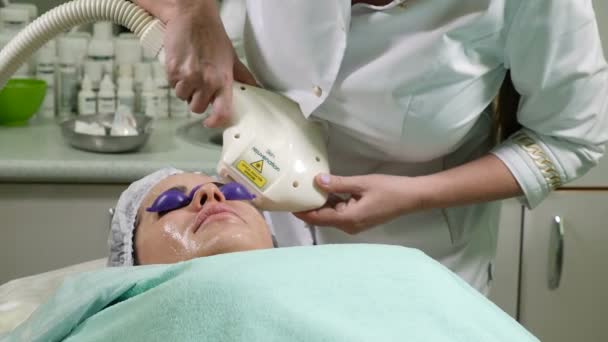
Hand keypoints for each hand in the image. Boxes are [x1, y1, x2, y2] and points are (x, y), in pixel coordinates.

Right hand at [163, 2, 256, 126]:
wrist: (193, 18)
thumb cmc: (213, 37)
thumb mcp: (232, 58)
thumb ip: (243, 76)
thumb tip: (257, 90)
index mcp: (223, 80)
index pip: (221, 111)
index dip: (215, 121)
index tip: (210, 122)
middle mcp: (205, 81)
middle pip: (197, 107)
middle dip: (198, 99)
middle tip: (200, 86)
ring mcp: (187, 77)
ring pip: (183, 97)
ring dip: (186, 89)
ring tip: (190, 72)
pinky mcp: (172, 71)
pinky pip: (172, 85)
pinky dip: (175, 79)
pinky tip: (182, 66)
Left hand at [294, 174, 426, 234]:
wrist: (412, 197)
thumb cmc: (389, 189)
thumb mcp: (361, 183)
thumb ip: (338, 184)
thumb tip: (317, 181)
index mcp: (347, 219)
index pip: (317, 218)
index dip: (301, 212)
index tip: (287, 203)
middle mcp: (348, 226)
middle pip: (322, 217)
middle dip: (307, 206)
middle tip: (293, 191)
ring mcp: (354, 223)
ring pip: (330, 214)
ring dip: (319, 203)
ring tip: (304, 189)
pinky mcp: (359, 218)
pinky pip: (340, 212)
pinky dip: (331, 203)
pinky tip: (324, 190)